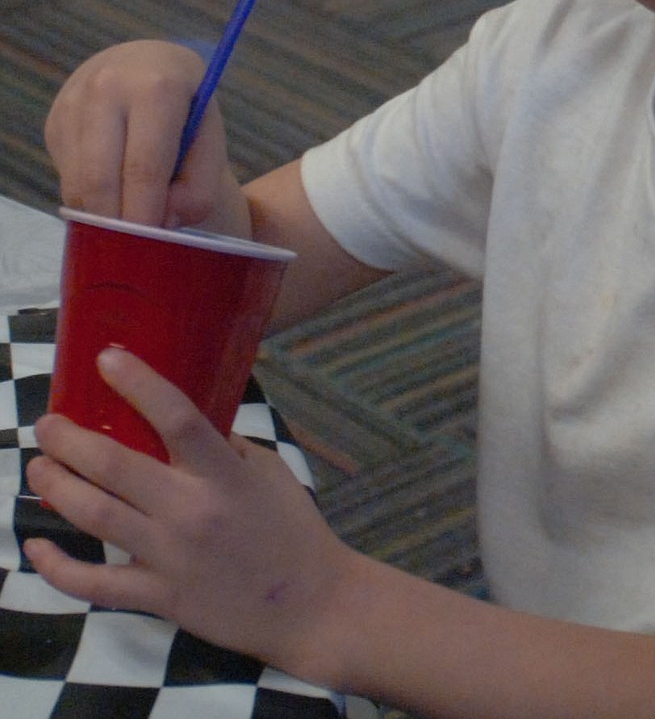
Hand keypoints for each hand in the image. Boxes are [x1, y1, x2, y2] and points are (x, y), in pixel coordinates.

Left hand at [25, 349, 354, 679]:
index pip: (178, 418)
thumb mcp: (269, 472)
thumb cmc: (293, 528)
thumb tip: (184, 420)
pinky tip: (36, 546)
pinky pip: (94, 585)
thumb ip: (225, 446)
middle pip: (115, 467)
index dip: (140, 384)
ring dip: (57, 487)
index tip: (107, 359)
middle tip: (47, 424)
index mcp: (225, 475)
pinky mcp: (159, 598)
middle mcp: (192, 512)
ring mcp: (170, 558)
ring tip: (37, 467)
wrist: (310, 604)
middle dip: (70, 440)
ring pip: (95, 517)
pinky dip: (57, 568)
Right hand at [45, 40, 229, 227]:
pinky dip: (90, 198)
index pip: (144, 165)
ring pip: (78, 182)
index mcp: (155, 88)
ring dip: (101, 213)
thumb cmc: (187, 106)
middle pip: (100, 178)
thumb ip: (202, 182)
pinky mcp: (54, 120)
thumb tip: (167, 221)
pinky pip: (67, 176)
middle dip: (117, 221)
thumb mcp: (210, 134)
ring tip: (131, 219)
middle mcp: (107, 89)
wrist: (146, 63)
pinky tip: (115, 191)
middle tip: (135, 247)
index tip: (150, 241)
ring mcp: (73, 103)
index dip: (145, 212)